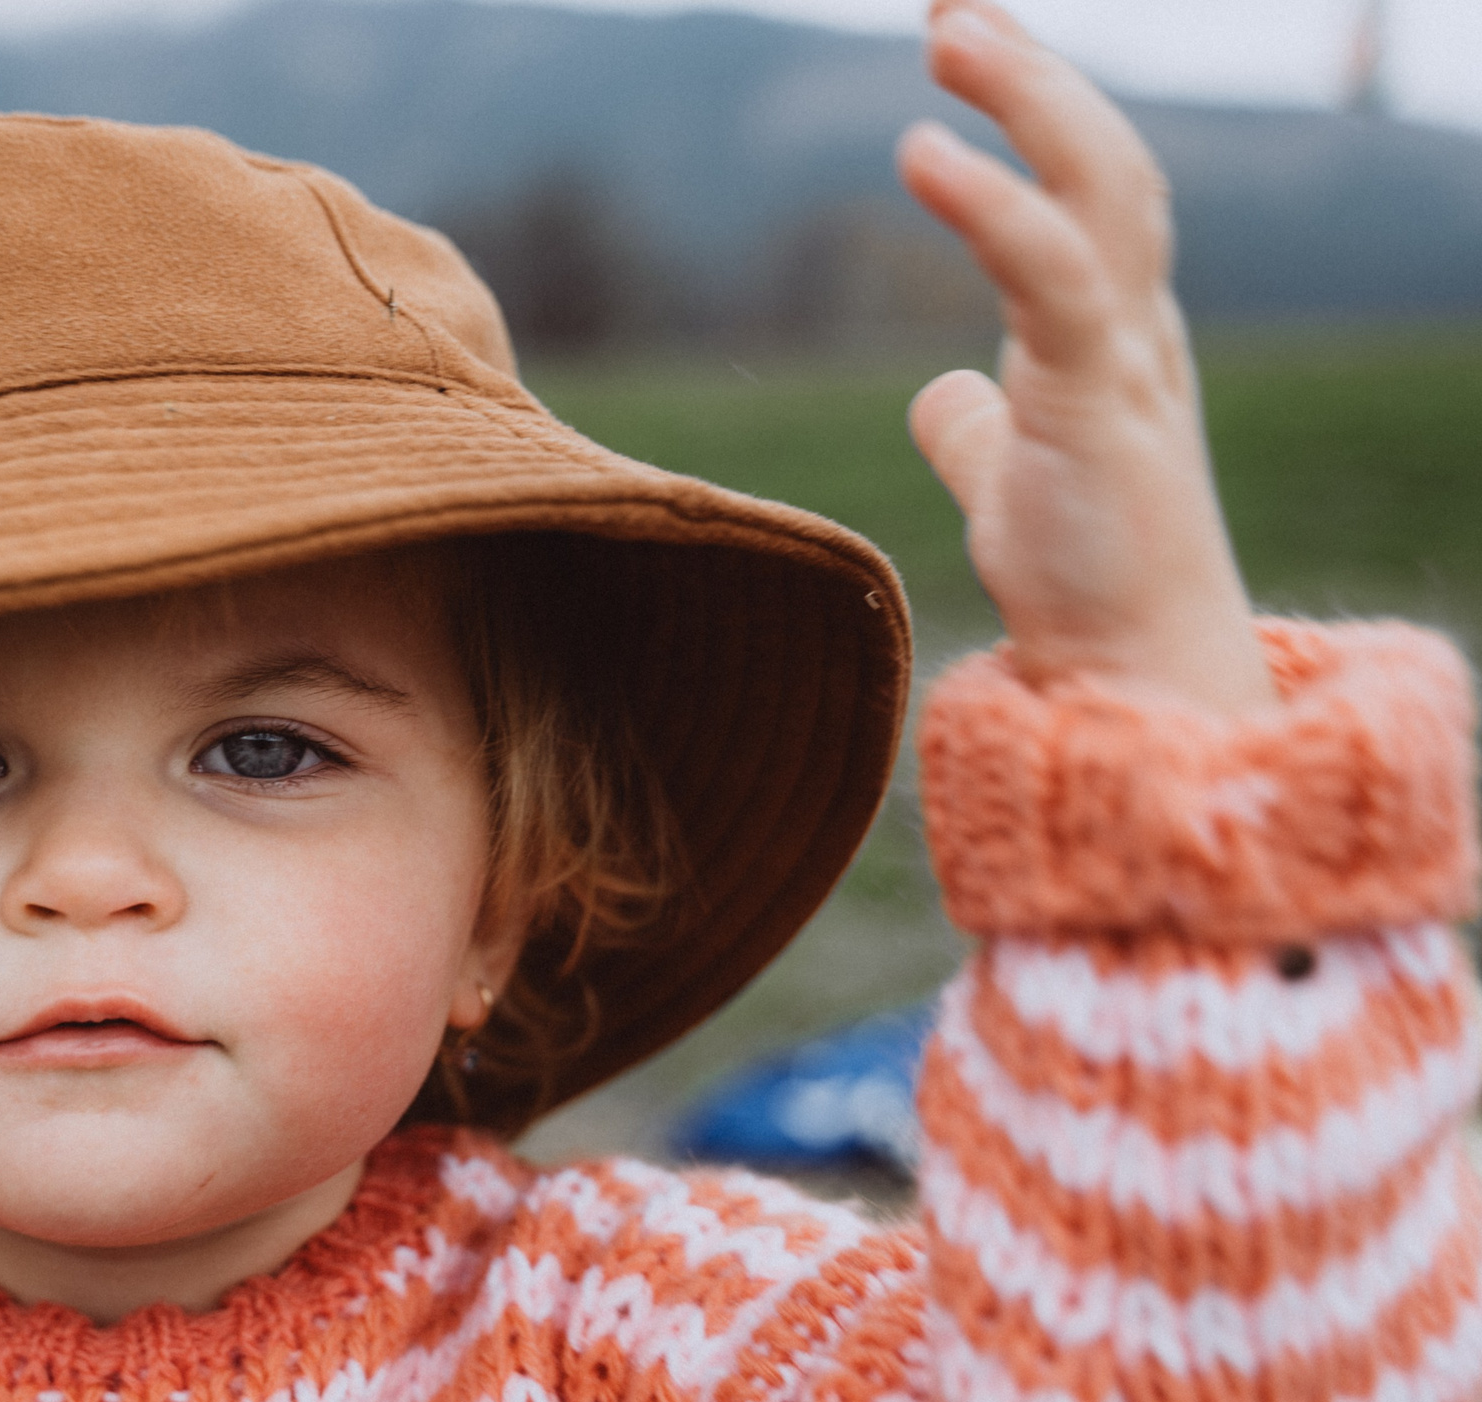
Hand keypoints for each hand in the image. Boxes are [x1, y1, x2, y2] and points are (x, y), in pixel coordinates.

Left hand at [899, 0, 1275, 716]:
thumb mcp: (1015, 481)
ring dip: (1031, 98)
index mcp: (1113, 334)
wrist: (1131, 676)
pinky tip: (922, 151)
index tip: (966, 36)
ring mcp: (1127, 359)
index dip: (1033, 107)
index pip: (1086, 189)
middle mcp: (1136, 327)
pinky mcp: (1099, 404)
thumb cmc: (1087, 583)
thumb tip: (942, 396)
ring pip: (1103, 190)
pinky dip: (994, 204)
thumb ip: (981, 431)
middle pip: (1105, 160)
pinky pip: (1052, 278)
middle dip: (1034, 71)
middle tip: (954, 4)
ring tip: (952, 28)